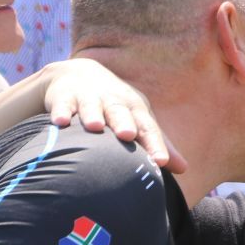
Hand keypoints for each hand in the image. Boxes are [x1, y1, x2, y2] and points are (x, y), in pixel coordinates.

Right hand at [42, 58, 186, 172]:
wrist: (79, 75)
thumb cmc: (117, 106)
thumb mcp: (138, 119)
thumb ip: (158, 143)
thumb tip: (184, 169)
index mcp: (135, 110)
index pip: (148, 129)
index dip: (155, 144)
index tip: (160, 162)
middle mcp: (113, 102)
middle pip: (121, 113)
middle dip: (124, 123)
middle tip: (127, 134)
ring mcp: (88, 98)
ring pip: (91, 106)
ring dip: (93, 114)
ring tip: (94, 126)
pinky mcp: (64, 97)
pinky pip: (62, 105)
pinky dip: (61, 112)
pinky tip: (59, 122)